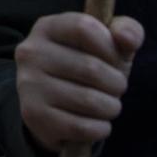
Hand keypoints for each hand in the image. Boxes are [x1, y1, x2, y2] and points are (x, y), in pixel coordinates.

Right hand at [15, 11, 144, 153]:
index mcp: (47, 28)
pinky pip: (83, 127)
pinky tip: (94, 123)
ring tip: (106, 106)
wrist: (53, 107)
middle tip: (115, 89)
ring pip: (90, 101)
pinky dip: (100, 129)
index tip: (115, 61)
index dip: (110, 48)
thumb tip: (127, 39)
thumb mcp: (109, 45)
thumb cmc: (88, 69)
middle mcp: (31, 53)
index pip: (84, 28)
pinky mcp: (33, 115)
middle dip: (117, 84)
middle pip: (91, 68)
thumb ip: (127, 31)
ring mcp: (28, 85)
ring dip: (111, 108)